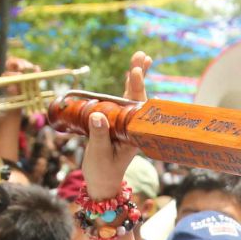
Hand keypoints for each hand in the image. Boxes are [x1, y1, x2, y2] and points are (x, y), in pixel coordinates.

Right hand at [79, 51, 149, 199]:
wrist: (102, 184)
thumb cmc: (102, 172)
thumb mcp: (99, 155)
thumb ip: (99, 136)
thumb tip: (98, 115)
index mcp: (133, 134)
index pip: (135, 106)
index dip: (135, 88)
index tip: (134, 72)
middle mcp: (132, 126)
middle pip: (137, 97)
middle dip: (140, 76)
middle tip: (142, 56)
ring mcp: (125, 124)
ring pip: (131, 97)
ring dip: (135, 77)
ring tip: (141, 58)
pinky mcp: (116, 124)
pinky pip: (122, 102)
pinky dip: (126, 87)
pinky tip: (130, 75)